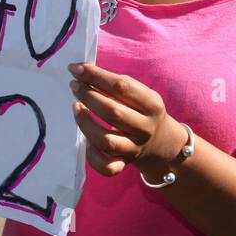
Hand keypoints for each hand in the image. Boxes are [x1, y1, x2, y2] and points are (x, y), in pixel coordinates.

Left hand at [68, 61, 185, 179]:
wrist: (161, 143)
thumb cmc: (143, 112)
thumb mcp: (142, 95)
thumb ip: (118, 86)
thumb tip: (83, 72)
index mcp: (152, 104)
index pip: (121, 86)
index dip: (95, 75)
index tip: (76, 68)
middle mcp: (145, 128)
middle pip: (112, 112)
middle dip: (88, 95)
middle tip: (74, 86)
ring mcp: (134, 148)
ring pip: (106, 140)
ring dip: (85, 122)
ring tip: (75, 107)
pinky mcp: (124, 164)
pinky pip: (106, 167)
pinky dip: (92, 155)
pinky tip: (85, 140)